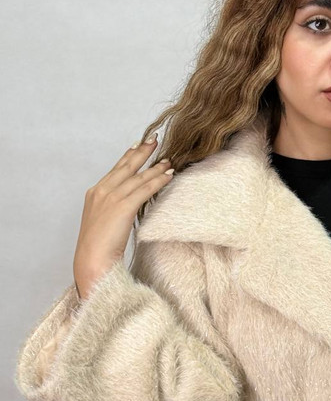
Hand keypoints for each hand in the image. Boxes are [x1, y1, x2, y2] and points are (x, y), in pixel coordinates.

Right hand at [73, 135, 173, 298]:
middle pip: (126, 166)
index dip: (128, 156)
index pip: (115, 170)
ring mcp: (112, 198)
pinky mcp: (123, 207)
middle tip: (154, 139)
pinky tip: (169, 176)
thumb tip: (127, 205)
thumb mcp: (103, 222)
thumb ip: (112, 209)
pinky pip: (145, 190)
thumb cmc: (98, 247)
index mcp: (95, 193)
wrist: (91, 260)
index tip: (138, 145)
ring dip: (155, 167)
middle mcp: (102, 191)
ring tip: (169, 160)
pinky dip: (158, 181)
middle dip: (142, 152)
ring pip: (138, 177)